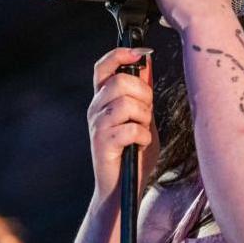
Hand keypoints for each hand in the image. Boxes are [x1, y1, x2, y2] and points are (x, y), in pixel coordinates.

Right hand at [87, 47, 159, 199]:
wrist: (124, 189)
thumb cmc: (135, 153)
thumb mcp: (144, 117)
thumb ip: (143, 92)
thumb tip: (146, 62)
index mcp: (104, 100)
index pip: (103, 67)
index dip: (120, 54)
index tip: (140, 53)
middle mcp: (95, 109)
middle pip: (120, 81)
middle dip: (143, 94)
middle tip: (147, 112)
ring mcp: (96, 126)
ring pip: (126, 104)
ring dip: (144, 118)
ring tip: (143, 132)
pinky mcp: (102, 144)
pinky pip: (130, 128)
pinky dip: (143, 137)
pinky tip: (140, 145)